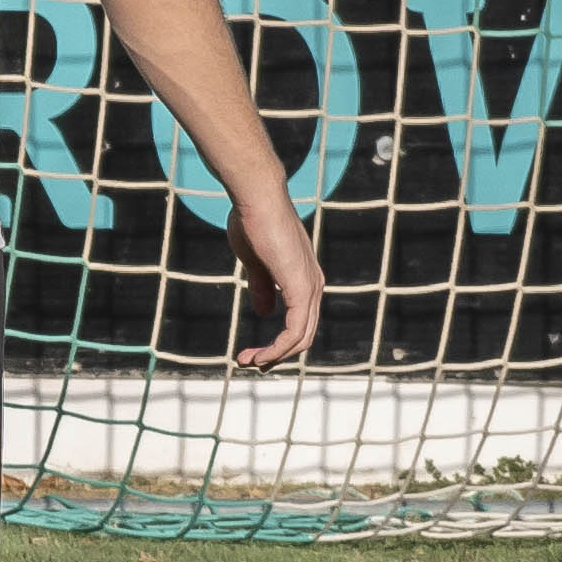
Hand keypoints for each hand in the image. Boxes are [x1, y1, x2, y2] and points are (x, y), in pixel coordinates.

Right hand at [230, 193, 324, 372]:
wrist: (257, 199)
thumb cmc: (253, 222)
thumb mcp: (255, 262)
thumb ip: (262, 287)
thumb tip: (264, 312)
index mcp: (304, 278)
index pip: (300, 322)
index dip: (278, 342)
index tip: (251, 352)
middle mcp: (314, 285)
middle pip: (303, 335)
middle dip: (276, 354)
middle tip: (249, 362)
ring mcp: (310, 287)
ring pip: (300, 338)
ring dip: (274, 356)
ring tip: (248, 361)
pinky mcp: (301, 288)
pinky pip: (294, 331)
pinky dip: (277, 348)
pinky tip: (259, 355)